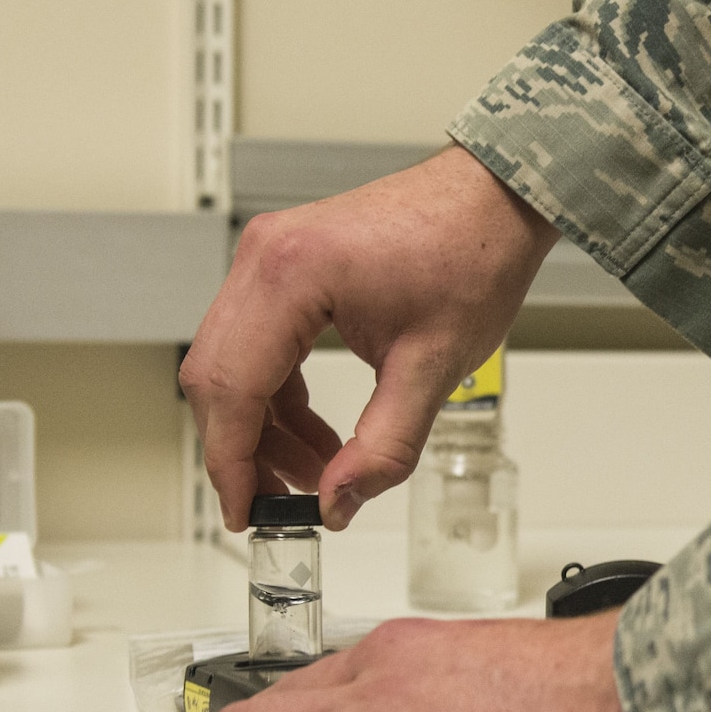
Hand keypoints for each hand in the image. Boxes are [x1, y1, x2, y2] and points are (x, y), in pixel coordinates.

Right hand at [179, 146, 558, 530]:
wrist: (494, 200)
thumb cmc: (472, 252)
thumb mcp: (432, 366)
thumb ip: (384, 445)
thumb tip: (340, 500)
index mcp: (291, 273)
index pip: (232, 389)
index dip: (232, 463)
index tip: (244, 511)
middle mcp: (266, 257)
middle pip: (216, 378)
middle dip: (244, 450)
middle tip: (281, 502)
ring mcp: (270, 257)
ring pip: (232, 365)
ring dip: (263, 428)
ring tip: (315, 470)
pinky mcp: (285, 266)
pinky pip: (258, 345)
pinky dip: (278, 396)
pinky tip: (315, 433)